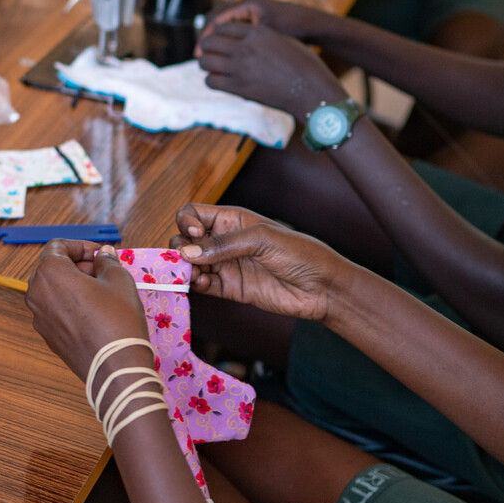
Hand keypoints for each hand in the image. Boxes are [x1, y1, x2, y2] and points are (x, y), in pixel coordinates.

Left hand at [24, 239, 151, 382]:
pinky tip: (94, 313)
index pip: (58, 246)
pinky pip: (55, 310)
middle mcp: (36, 293)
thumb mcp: (118, 280)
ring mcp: (38, 317)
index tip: (101, 256)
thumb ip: (107, 262)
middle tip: (104, 272)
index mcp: (49, 273)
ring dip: (74, 285)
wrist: (115, 367)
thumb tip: (103, 254)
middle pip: (53, 267)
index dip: (81, 246)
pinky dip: (70, 304)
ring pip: (53, 290)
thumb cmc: (117, 319)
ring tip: (102, 293)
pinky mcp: (47, 336)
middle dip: (78, 265)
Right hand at [175, 205, 362, 324]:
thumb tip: (186, 253)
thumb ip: (223, 245)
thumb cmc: (300, 253)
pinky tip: (203, 285)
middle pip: (186, 240)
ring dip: (185, 269)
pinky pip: (203, 286)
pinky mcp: (231, 288)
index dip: (186, 221)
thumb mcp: (262, 239)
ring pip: (190, 264)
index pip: (194, 213)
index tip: (194, 233)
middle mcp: (225, 241)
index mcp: (232, 219)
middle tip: (188, 260)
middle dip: (180, 248)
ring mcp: (226, 265)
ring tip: (195, 276)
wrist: (323, 288)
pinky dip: (196, 285)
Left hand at [196, 19, 348, 117]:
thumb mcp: (282, 40)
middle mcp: (245, 48)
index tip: (220, 40)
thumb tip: (245, 40)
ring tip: (215, 67)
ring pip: (205, 62)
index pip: (223, 27)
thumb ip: (261, 37)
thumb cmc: (303, 64)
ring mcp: (240, 68)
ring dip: (207, 63)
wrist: (310, 89)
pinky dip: (212, 80)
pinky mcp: (238, 88)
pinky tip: (221, 80)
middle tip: (212, 53)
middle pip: (209, 42)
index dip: (219, 33)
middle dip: (208, 47)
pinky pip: (211, 81)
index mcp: (257, 32)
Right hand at [199, 0, 328, 44]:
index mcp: (247, 4)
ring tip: (211, 60)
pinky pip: (235, 30)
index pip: (215, 19)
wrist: (315, 24)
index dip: (205, 38)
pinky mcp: (257, 20)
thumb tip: (219, 55)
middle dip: (207, 39)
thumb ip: (243, 43)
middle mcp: (246, 5)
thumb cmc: (293, 28)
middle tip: (200, 57)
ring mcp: (251, 12)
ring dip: (217, 42)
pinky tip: (227, 56)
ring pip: (225, 28)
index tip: (199, 54)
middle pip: (216, 21)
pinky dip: (229, 42)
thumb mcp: (266, 37)